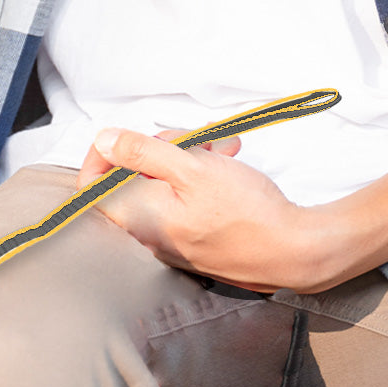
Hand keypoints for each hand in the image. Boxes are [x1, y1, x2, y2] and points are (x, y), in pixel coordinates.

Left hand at [76, 126, 322, 293]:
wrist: (296, 250)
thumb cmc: (246, 213)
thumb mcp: (190, 167)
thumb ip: (142, 152)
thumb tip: (104, 139)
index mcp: (138, 218)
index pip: (91, 187)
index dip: (102, 155)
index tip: (123, 136)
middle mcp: (149, 233)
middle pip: (132, 176)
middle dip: (161, 146)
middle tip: (193, 138)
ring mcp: (172, 236)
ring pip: (163, 179)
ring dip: (189, 154)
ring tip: (221, 146)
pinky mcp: (194, 235)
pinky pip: (184, 195)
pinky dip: (201, 173)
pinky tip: (226, 159)